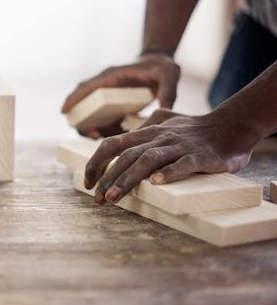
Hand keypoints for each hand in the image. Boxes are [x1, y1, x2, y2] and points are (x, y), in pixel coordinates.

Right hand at [61, 53, 180, 137]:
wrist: (160, 65)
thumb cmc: (161, 67)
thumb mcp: (168, 76)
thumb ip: (168, 93)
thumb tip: (165, 113)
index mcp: (112, 76)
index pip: (87, 87)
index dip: (74, 98)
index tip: (64, 111)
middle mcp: (105, 85)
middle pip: (83, 102)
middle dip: (83, 120)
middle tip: (93, 136)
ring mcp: (107, 95)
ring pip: (91, 113)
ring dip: (94, 127)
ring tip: (106, 140)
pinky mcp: (113, 104)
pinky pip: (102, 118)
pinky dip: (105, 129)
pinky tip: (116, 139)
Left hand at [84, 107, 258, 204]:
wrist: (233, 125)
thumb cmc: (195, 128)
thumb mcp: (164, 122)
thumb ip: (143, 128)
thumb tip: (122, 137)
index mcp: (147, 132)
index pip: (112, 144)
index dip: (96, 162)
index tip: (88, 182)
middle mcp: (159, 137)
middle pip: (126, 155)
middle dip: (108, 177)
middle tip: (97, 199)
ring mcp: (179, 146)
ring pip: (148, 160)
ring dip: (128, 179)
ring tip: (114, 197)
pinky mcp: (201, 156)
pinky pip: (183, 164)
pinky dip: (169, 173)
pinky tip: (156, 183)